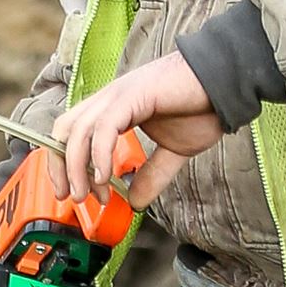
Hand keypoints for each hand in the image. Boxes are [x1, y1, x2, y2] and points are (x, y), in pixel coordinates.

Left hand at [49, 52, 223, 210]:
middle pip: (63, 130)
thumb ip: (152, 175)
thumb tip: (136, 202)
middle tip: (70, 196)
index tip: (73, 193)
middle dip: (59, 166)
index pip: (71, 133)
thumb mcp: (173, 151)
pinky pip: (104, 127)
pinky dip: (99, 154)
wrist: (227, 84)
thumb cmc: (203, 108)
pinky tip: (105, 177)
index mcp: (114, 108)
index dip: (63, 163)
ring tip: (87, 193)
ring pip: (77, 130)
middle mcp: (109, 98)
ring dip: (76, 166)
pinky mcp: (132, 95)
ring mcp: (118, 94)